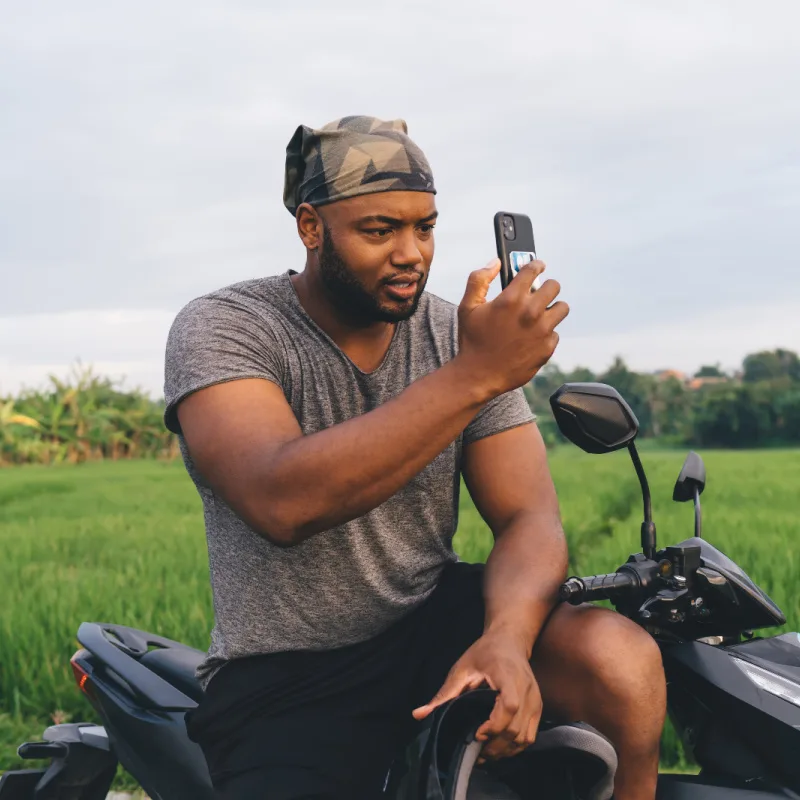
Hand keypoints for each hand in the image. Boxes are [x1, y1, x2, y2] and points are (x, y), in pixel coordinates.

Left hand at [412, 630, 542, 761]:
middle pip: (517, 728)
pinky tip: (498, 747)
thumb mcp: (462, 669)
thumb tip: (419, 715)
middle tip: (474, 752)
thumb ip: (444, 694)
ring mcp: (535, 700)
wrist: (509, 641)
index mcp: (508, 676)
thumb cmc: (485, 652)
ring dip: (504, 750)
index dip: (494, 725)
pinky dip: (514, 747)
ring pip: (524, 737)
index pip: (509, 706)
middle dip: (495, 746)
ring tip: (484, 753)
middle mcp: (527, 690)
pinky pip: (529, 736)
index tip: (476, 733)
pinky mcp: (537, 708)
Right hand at [455, 258, 568, 399]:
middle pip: (554, 286)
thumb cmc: (472, 340)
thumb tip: (495, 262)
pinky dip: (546, 334)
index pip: (533, 269)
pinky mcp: (547, 348)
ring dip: (552, 308)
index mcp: (511, 299)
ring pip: (562, 308)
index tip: (538, 266)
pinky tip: (531, 338)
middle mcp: (530, 312)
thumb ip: (479, 279)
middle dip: (546, 287)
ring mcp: (541, 331)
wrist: (478, 375)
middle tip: (538, 293)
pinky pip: (555, 333)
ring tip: (539, 315)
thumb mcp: (467, 307)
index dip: (536, 265)